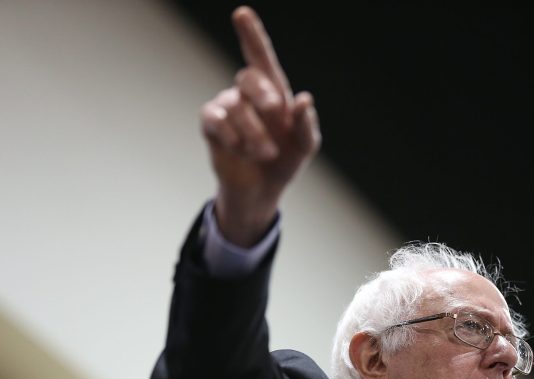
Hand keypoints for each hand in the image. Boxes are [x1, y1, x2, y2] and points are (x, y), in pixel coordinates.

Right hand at [200, 6, 320, 246]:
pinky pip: (216, 119)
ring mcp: (227, 107)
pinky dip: (232, 136)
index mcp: (274, 92)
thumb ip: (307, 124)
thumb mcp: (304, 147)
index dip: (251, 35)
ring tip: (265, 153)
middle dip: (264, 95)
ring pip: (236, 106)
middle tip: (275, 114)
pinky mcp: (211, 125)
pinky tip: (240, 149)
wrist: (261, 190)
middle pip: (248, 77)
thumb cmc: (285, 161)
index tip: (242, 14)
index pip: (261, 57)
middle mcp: (248, 94)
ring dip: (254, 133)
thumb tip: (304, 99)